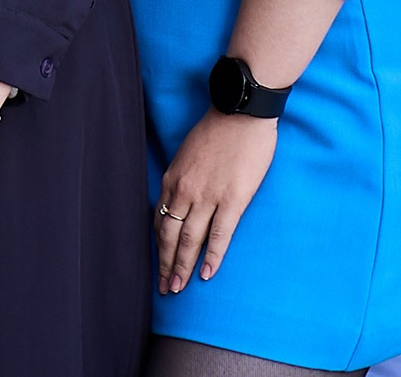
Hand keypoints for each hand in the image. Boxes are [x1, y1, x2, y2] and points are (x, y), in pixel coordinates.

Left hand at [155, 109, 278, 292]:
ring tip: (178, 288)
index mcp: (173, 178)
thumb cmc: (218, 130)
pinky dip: (212, 256)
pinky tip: (207, 273)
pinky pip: (220, 234)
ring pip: (190, 240)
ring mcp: (208, 196)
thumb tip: (181, 201)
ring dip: (183, 267)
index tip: (159, 263)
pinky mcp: (233, 199)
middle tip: (164, 288)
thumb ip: (182, 178)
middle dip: (165, 264)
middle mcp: (185, 190)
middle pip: (170, 235)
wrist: (241, 111)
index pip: (160, 220)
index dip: (159, 245)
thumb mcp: (188, 153)